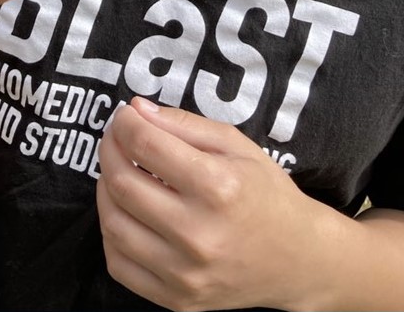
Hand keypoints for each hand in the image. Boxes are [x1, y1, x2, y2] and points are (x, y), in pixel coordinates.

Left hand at [97, 97, 328, 311]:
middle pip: (123, 183)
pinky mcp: (176, 299)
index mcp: (217, 187)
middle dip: (109, 150)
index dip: (125, 123)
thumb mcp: (235, 144)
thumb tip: (136, 110)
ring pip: (113, 224)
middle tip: (117, 138)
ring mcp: (185, 273)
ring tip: (118, 171)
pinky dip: (111, 232)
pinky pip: (119, 264)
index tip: (125, 115)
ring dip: (105, 188)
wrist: (298, 259)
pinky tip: (126, 212)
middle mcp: (198, 234)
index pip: (145, 145)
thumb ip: (183, 123)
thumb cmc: (266, 192)